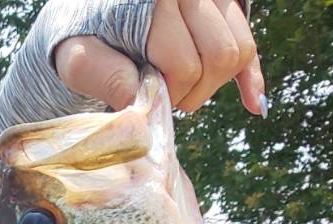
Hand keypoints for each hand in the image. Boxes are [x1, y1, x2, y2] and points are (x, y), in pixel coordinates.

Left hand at [55, 0, 264, 114]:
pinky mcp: (223, 6)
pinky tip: (254, 104)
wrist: (88, 17)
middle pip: (219, 56)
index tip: (146, 96)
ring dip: (212, 84)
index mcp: (154, 0)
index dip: (169, 93)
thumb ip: (102, 76)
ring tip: (178, 87)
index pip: (185, 64)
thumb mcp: (79, 57)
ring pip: (238, 51)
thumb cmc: (83, 38)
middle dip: (193, 91)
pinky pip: (248, 45)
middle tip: (163, 95)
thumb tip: (141, 105)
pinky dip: (250, 78)